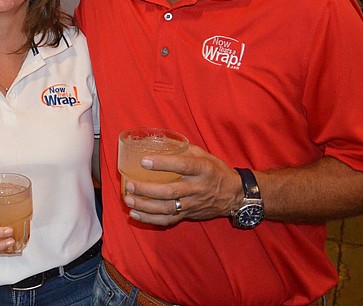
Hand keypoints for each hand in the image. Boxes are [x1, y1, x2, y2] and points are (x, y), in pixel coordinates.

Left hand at [123, 145, 240, 226]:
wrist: (234, 195)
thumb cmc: (215, 171)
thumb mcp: (204, 155)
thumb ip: (183, 150)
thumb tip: (158, 141)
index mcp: (202, 169)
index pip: (182, 166)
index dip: (163, 164)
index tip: (144, 161)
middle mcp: (197, 188)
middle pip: (170, 191)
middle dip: (147, 189)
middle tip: (130, 185)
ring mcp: (192, 204)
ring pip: (167, 208)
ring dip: (145, 206)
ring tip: (128, 200)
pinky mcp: (188, 215)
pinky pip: (168, 220)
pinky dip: (150, 219)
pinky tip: (135, 214)